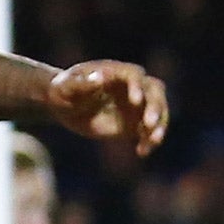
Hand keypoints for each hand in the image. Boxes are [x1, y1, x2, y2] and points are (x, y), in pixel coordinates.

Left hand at [45, 61, 168, 156]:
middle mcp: (133, 86)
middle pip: (155, 91)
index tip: (136, 102)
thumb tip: (100, 77)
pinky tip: (142, 152)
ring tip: (153, 141)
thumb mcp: (66, 87)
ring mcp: (137, 104)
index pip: (135, 75)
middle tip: (149, 124)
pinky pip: (148, 131)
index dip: (138, 87)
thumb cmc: (63, 90)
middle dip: (155, 107)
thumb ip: (81, 83)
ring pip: (158, 111)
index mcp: (117, 72)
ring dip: (159, 126)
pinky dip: (149, 141)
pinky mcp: (136, 122)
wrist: (65, 107)